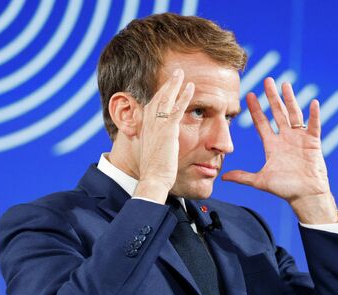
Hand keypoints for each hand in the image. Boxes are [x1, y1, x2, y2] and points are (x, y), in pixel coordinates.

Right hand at [134, 69, 194, 203]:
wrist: (152, 178)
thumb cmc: (154, 170)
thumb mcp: (153, 152)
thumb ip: (157, 143)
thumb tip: (161, 143)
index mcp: (145, 129)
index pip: (152, 106)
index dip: (160, 94)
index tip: (166, 85)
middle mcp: (149, 124)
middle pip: (158, 98)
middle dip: (167, 84)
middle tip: (176, 72)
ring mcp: (158, 126)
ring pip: (166, 100)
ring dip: (174, 84)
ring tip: (182, 73)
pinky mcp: (168, 131)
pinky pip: (176, 109)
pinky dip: (184, 97)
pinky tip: (191, 88)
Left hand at [222, 77, 337, 222]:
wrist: (305, 196)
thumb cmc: (285, 189)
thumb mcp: (260, 181)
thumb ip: (242, 177)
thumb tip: (223, 177)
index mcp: (272, 145)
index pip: (262, 123)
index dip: (255, 110)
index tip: (249, 95)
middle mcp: (285, 138)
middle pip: (277, 113)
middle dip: (271, 97)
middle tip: (267, 80)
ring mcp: (299, 138)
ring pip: (294, 114)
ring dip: (290, 99)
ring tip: (285, 84)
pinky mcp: (313, 142)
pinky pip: (314, 125)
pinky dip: (314, 115)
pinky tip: (313, 102)